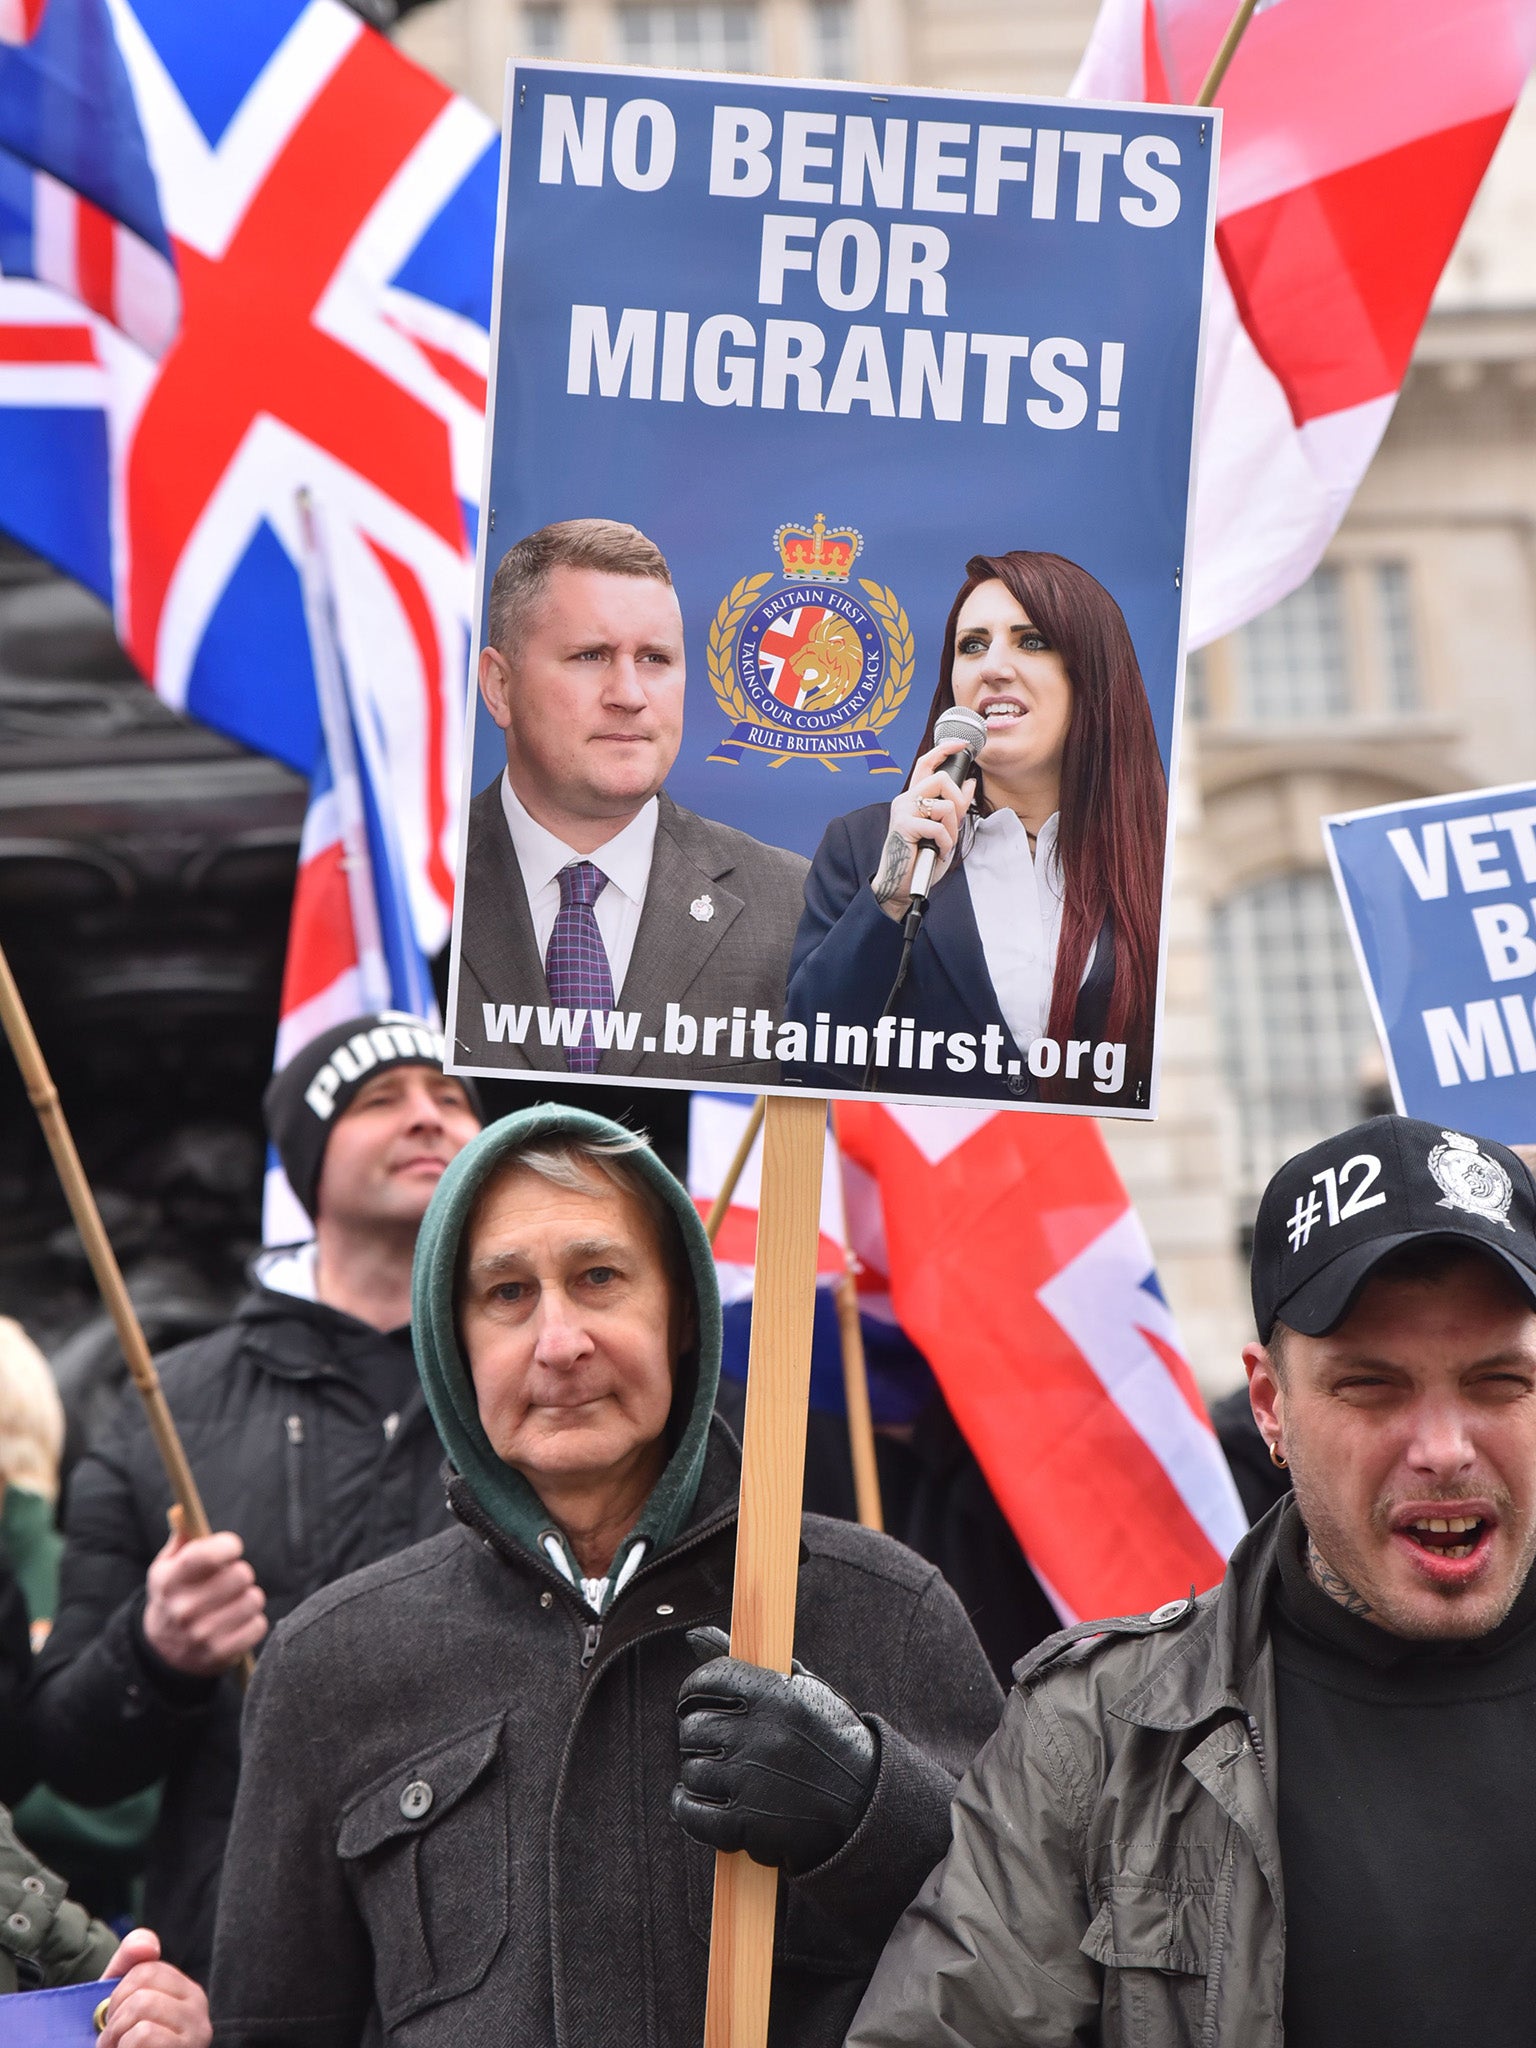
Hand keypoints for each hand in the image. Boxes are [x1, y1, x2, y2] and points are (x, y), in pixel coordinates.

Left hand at [98, 1929, 211, 2047]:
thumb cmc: (123, 2046)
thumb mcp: (120, 2004)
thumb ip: (128, 1965)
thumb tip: (147, 1943)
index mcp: (186, 1993)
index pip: (147, 1968)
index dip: (117, 1994)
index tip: (114, 2018)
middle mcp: (199, 2010)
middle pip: (142, 1990)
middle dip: (114, 2019)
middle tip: (111, 2042)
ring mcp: (196, 2035)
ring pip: (142, 2010)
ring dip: (115, 2038)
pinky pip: (144, 2035)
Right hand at [142, 1525, 266, 1676]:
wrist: (163, 1650)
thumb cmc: (175, 1594)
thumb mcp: (167, 1566)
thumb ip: (181, 1537)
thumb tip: (185, 1511)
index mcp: (168, 1581)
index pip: (203, 1556)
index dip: (227, 1546)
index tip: (233, 1547)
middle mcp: (182, 1609)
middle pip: (240, 1575)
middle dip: (241, 1572)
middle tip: (232, 1579)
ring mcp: (200, 1634)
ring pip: (253, 1599)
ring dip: (249, 1597)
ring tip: (234, 1601)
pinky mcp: (219, 1654)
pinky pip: (258, 1625)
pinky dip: (253, 1621)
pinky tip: (237, 1622)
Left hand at [671, 1626, 877, 1874]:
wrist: (865, 1803)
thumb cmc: (827, 1738)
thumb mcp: (799, 1689)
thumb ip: (745, 1662)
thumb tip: (695, 1634)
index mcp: (777, 1694)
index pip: (708, 1679)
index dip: (694, 1690)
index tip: (696, 1701)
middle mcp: (764, 1734)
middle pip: (693, 1727)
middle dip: (698, 1735)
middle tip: (713, 1743)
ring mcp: (754, 1781)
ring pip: (692, 1770)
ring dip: (698, 1774)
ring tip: (720, 1774)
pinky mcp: (748, 1824)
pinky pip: (692, 1813)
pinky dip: (689, 1808)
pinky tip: (702, 1802)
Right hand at [870, 737, 976, 921]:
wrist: (902, 883)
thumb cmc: (920, 857)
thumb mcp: (944, 828)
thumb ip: (955, 806)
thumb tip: (970, 783)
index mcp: (913, 797)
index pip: (926, 764)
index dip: (944, 750)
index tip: (960, 744)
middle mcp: (906, 799)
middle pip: (941, 779)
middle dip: (957, 801)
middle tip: (955, 822)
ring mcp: (903, 811)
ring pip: (944, 804)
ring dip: (952, 828)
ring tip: (943, 843)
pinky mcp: (904, 826)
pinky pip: (938, 826)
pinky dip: (945, 842)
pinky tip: (937, 851)